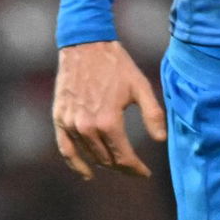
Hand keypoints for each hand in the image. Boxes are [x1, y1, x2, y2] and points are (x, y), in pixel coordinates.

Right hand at [52, 40, 167, 178]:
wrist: (86, 46)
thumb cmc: (117, 65)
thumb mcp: (141, 87)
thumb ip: (152, 114)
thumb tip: (161, 139)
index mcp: (109, 121)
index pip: (123, 157)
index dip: (135, 168)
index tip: (145, 173)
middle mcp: (87, 127)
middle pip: (106, 159)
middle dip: (122, 166)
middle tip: (134, 168)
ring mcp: (70, 124)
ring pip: (89, 155)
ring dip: (104, 163)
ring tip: (118, 165)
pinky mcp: (59, 119)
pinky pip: (66, 149)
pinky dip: (75, 163)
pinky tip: (86, 173)